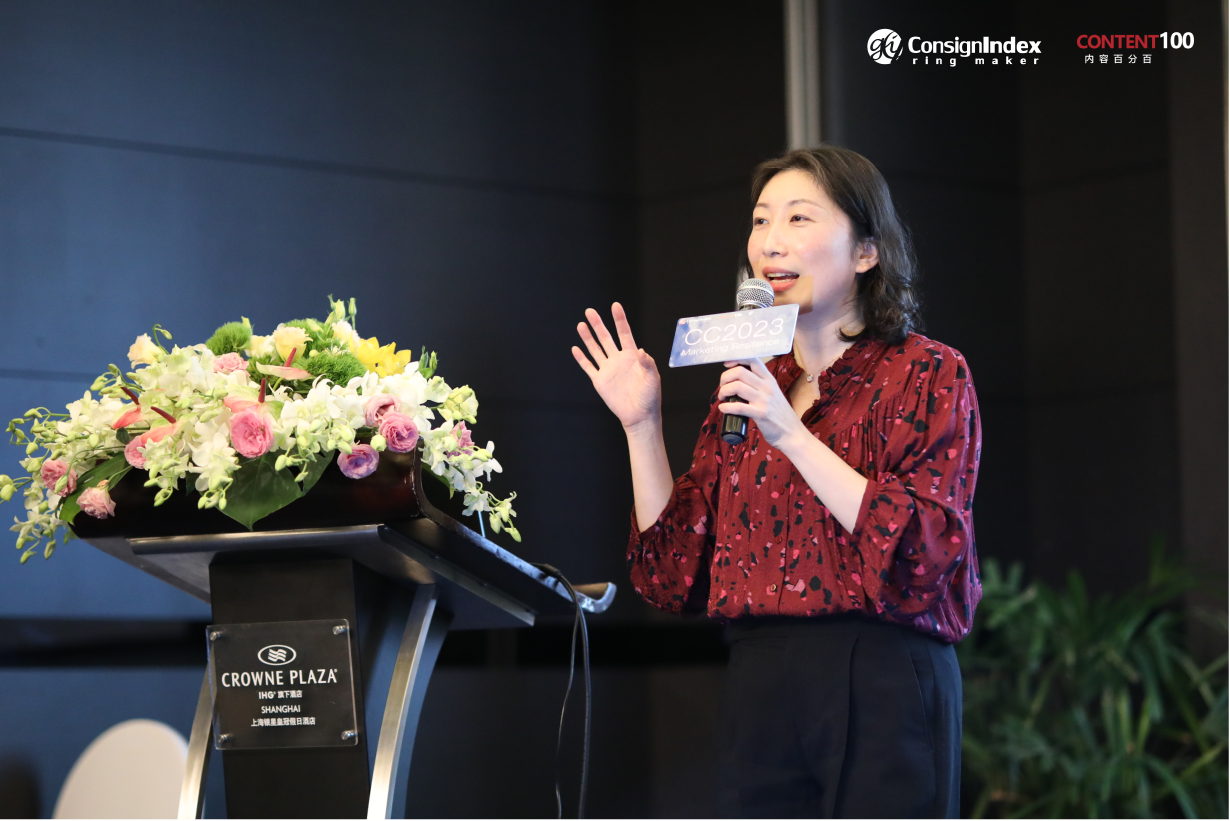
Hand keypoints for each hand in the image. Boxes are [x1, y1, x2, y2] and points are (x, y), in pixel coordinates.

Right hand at [572, 303, 661, 432]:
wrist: (639, 416)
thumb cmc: (649, 397)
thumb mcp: (653, 379)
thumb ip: (647, 364)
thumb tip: (641, 350)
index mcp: (632, 356)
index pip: (624, 333)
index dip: (620, 320)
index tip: (615, 306)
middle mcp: (618, 359)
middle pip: (606, 338)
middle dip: (598, 324)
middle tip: (590, 311)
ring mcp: (608, 369)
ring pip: (595, 349)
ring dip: (588, 337)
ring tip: (581, 324)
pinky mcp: (600, 381)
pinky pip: (588, 367)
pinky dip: (581, 358)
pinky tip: (575, 348)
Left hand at [717, 358, 807, 450]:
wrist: (792, 433)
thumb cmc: (780, 414)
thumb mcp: (773, 393)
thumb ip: (760, 385)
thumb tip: (739, 380)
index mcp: (769, 379)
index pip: (753, 360)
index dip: (736, 359)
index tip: (727, 364)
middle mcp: (767, 387)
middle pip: (740, 371)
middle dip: (725, 377)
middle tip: (722, 386)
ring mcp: (764, 400)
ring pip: (737, 386)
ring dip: (723, 391)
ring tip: (722, 397)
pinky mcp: (761, 414)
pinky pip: (739, 407)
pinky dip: (726, 407)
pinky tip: (723, 408)